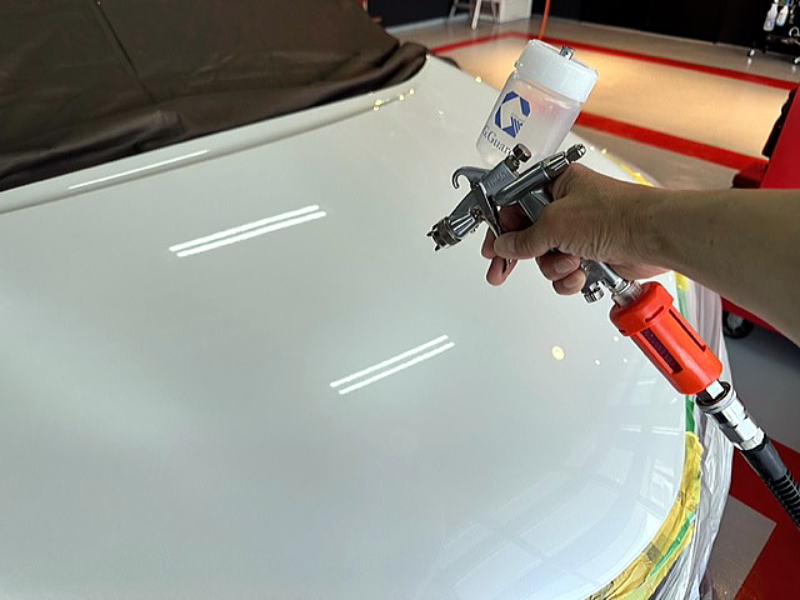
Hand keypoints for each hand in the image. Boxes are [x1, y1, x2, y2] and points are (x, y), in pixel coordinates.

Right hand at [481, 164, 666, 292]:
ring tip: (570, 262)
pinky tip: (582, 273)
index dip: (500, 225)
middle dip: (521, 254)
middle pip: (528, 234)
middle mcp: (566, 206)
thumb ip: (524, 239)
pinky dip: (571, 278)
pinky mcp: (591, 254)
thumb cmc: (616, 215)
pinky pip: (565, 272)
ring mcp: (579, 232)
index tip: (490, 244)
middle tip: (500, 271)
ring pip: (546, 257)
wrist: (654, 237)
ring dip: (554, 266)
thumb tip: (504, 246)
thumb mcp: (555, 223)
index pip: (515, 203)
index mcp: (556, 184)